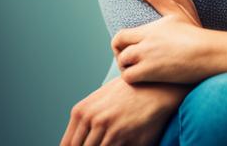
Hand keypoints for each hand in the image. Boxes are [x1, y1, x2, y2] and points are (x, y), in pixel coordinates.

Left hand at [60, 76, 185, 145]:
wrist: (158, 88)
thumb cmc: (131, 91)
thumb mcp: (102, 96)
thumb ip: (85, 117)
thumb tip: (74, 142)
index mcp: (82, 111)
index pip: (68, 144)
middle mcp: (93, 120)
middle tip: (102, 143)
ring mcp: (109, 131)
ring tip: (114, 140)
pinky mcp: (125, 139)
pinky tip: (123, 141)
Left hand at [112, 15, 213, 85]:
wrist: (209, 53)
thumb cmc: (200, 39)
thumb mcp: (181, 19)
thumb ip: (168, 13)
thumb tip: (160, 6)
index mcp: (153, 27)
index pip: (123, 33)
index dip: (120, 43)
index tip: (127, 50)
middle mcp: (147, 38)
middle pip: (118, 42)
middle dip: (118, 54)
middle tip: (127, 62)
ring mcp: (147, 54)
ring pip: (122, 60)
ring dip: (126, 67)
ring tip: (136, 72)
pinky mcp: (149, 70)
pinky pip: (128, 76)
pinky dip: (132, 79)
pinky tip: (142, 80)